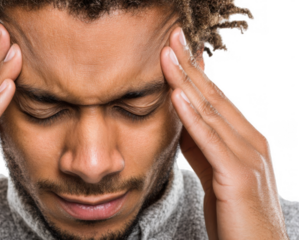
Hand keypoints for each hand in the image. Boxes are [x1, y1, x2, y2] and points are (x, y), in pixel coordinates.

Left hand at [160, 27, 288, 239]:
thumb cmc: (236, 214)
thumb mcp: (214, 173)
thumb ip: (201, 147)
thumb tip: (182, 122)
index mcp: (244, 139)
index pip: (214, 98)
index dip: (193, 72)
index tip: (174, 48)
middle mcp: (251, 141)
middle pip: (213, 97)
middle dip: (189, 65)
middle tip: (172, 37)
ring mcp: (248, 156)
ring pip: (212, 112)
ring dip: (187, 82)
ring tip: (168, 55)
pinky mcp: (239, 176)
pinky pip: (211, 140)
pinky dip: (193, 116)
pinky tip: (177, 95)